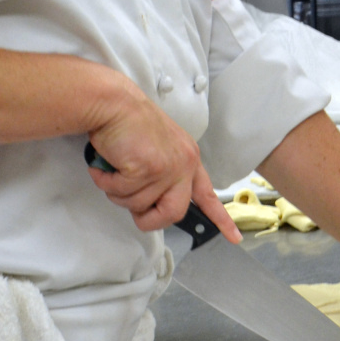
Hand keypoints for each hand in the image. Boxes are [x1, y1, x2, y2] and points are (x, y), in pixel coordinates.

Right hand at [87, 86, 240, 240]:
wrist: (114, 102)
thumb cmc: (129, 124)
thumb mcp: (158, 149)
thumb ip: (163, 176)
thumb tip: (150, 205)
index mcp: (189, 160)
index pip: (208, 195)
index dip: (220, 219)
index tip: (234, 238)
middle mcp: (184, 165)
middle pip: (172, 214)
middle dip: (146, 218)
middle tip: (128, 197)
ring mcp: (168, 168)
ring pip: (138, 205)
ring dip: (117, 191)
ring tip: (113, 166)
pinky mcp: (147, 169)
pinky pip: (120, 192)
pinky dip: (105, 181)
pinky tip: (105, 163)